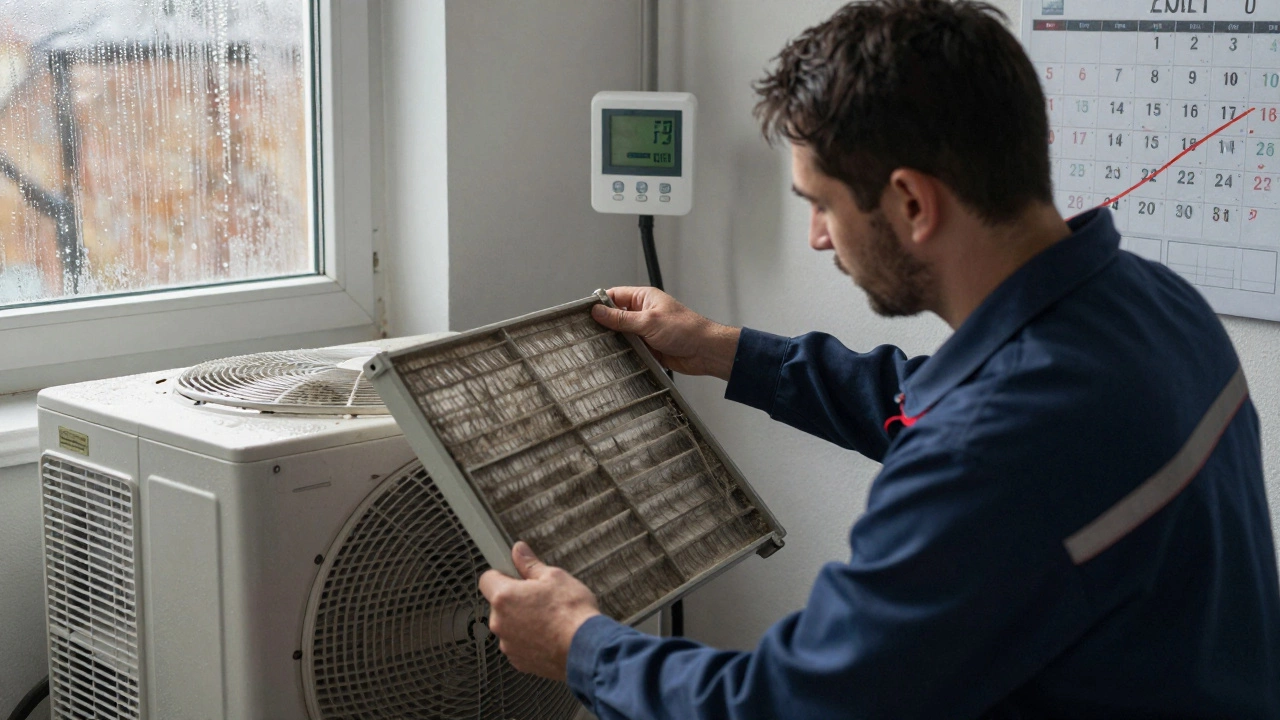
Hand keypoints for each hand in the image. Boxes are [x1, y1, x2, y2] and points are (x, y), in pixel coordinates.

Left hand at [478, 541, 601, 680]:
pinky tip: (549, 634)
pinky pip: (518, 644)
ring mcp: (508, 644)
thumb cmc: (572, 613)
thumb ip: (530, 565)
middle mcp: (500, 623)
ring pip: (509, 625)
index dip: (502, 574)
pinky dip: (529, 639)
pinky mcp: (519, 661)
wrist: (586, 649)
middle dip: (515, 599)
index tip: (514, 575)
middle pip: (499, 604)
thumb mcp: (554, 577)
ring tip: (548, 618)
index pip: (486, 579)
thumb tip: (519, 551)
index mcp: (504, 597)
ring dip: (522, 621)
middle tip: (539, 597)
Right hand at [591, 286, 741, 379]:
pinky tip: (611, 359)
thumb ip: (621, 318)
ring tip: (594, 348)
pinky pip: (630, 349)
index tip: (584, 313)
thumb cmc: (685, 329)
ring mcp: (645, 331)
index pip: (615, 296)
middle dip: (603, 325)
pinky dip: (623, 354)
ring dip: (613, 341)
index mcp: (644, 298)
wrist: (705, 351)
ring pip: (621, 335)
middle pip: (615, 317)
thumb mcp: (648, 321)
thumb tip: (597, 312)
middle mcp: (643, 313)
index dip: (599, 303)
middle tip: (585, 334)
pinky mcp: (648, 348)